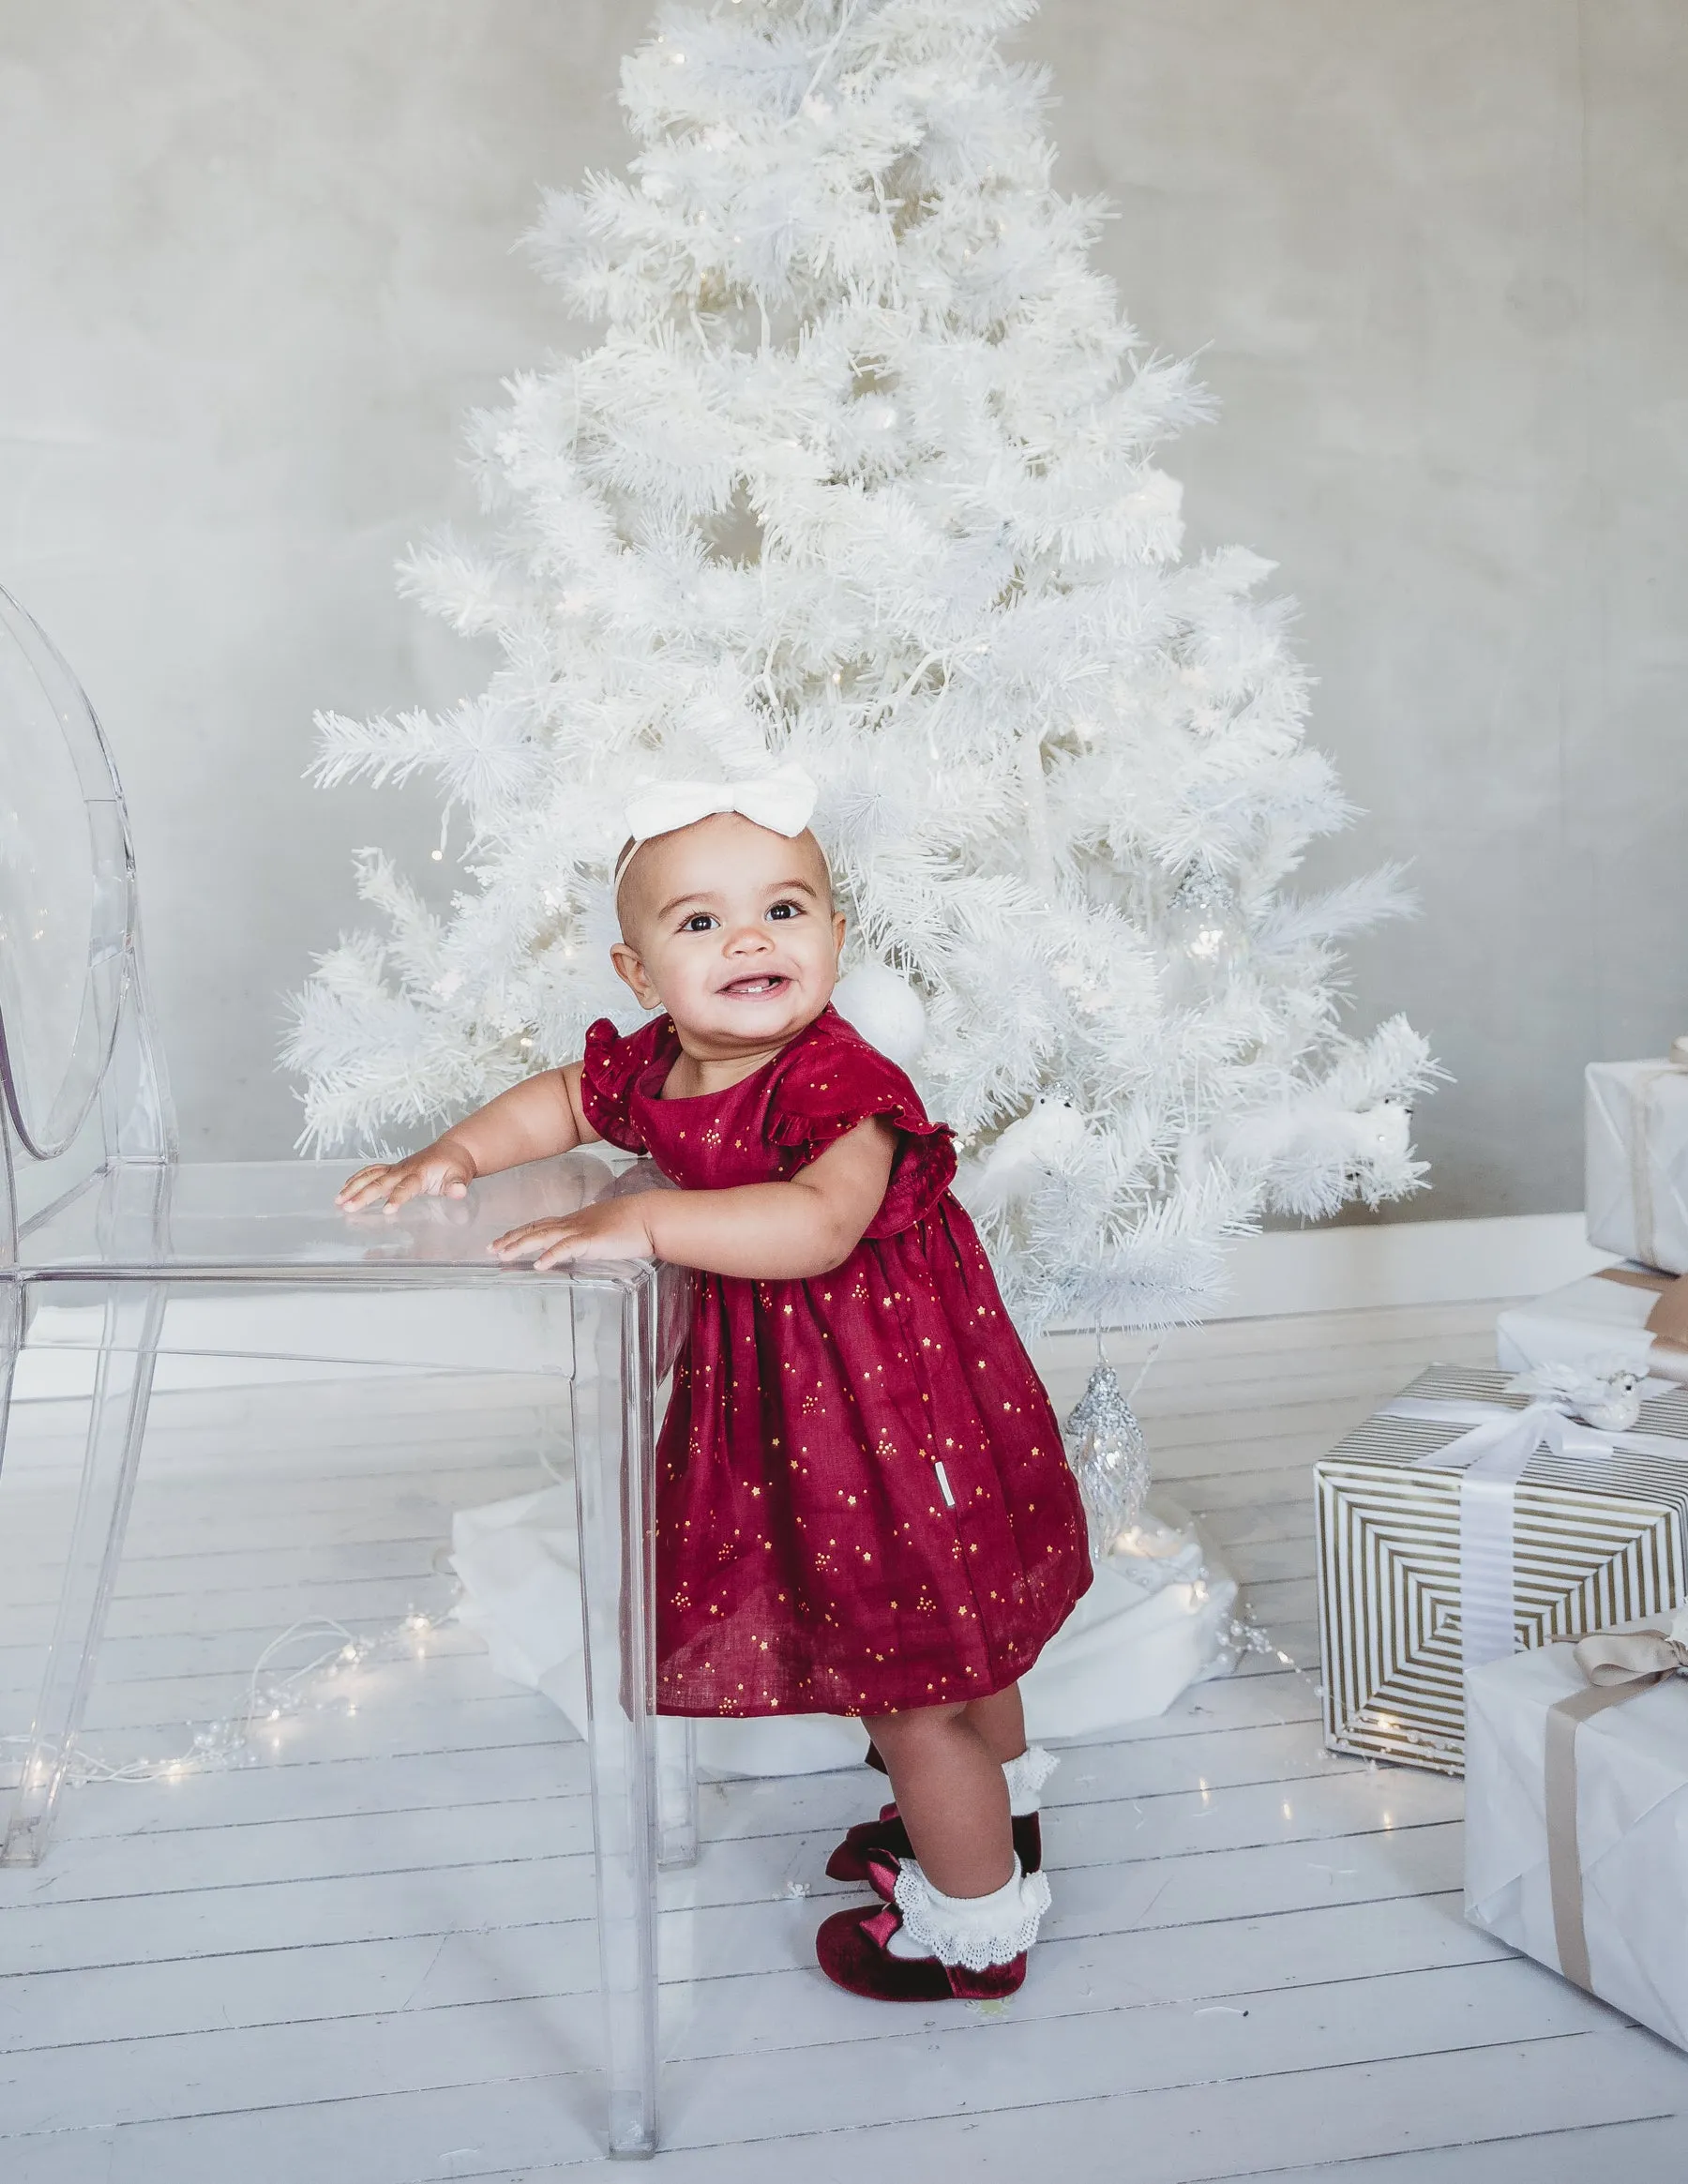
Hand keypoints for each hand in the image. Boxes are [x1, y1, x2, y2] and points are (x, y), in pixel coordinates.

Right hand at [336, 1143, 476, 1212]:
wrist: (452, 1151)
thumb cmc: (455, 1167)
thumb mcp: (461, 1176)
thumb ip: (457, 1185)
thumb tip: (459, 1192)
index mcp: (420, 1173)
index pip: (406, 1187)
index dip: (397, 1198)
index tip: (387, 1210)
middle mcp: (404, 1169)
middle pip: (380, 1183)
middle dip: (363, 1195)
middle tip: (348, 1208)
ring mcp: (396, 1168)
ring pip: (370, 1176)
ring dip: (354, 1187)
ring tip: (338, 1200)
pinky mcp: (391, 1169)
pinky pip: (370, 1172)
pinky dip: (356, 1179)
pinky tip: (344, 1189)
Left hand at [490, 1194, 656, 1269]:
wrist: (651, 1217)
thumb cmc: (635, 1223)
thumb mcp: (605, 1230)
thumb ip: (591, 1237)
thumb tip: (584, 1244)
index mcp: (576, 1221)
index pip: (541, 1225)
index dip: (520, 1232)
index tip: (502, 1239)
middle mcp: (573, 1223)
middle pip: (535, 1229)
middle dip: (511, 1239)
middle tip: (491, 1249)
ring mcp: (581, 1230)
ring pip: (543, 1236)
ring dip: (521, 1245)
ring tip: (503, 1255)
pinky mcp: (592, 1240)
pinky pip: (566, 1248)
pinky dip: (550, 1255)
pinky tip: (538, 1264)